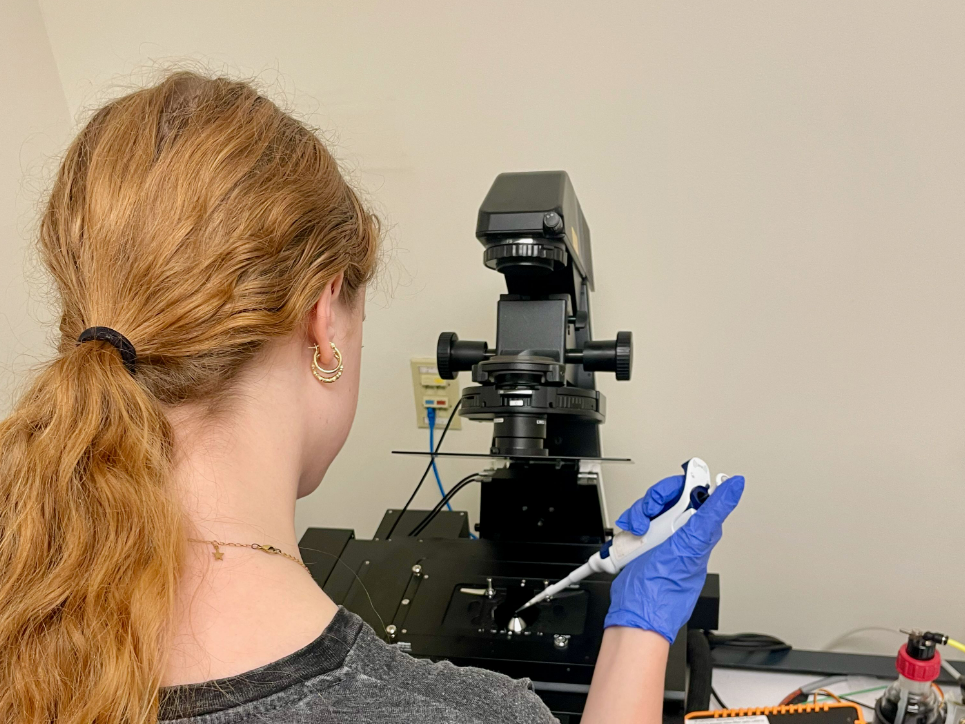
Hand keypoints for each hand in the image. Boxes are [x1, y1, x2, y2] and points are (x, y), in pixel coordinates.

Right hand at [603, 473, 744, 642]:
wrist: (634, 613)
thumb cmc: (664, 592)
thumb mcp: (689, 546)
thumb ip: (712, 514)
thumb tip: (736, 487)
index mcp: (698, 531)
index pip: (695, 492)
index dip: (680, 487)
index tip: (670, 495)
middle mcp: (681, 533)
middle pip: (666, 496)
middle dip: (652, 503)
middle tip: (648, 520)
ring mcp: (660, 538)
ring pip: (647, 508)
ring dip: (637, 518)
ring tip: (638, 535)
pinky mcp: (641, 543)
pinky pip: (633, 523)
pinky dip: (627, 530)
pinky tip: (630, 542)